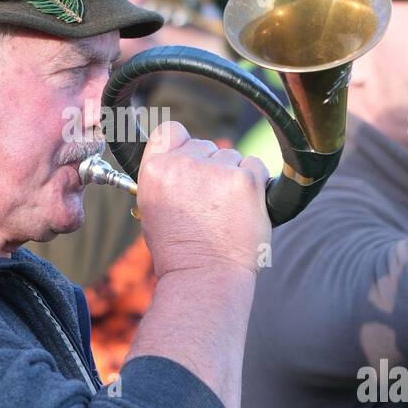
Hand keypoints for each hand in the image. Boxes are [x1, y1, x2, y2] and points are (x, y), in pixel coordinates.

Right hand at [135, 120, 270, 278]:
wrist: (205, 277)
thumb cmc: (179, 252)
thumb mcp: (152, 210)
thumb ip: (165, 179)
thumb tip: (179, 161)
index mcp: (155, 170)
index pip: (170, 130)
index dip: (183, 144)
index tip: (190, 161)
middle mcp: (182, 165)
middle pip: (205, 145)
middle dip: (211, 167)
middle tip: (209, 203)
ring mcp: (216, 171)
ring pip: (231, 156)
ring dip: (233, 177)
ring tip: (225, 212)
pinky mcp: (245, 180)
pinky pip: (255, 166)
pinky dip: (255, 184)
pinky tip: (243, 209)